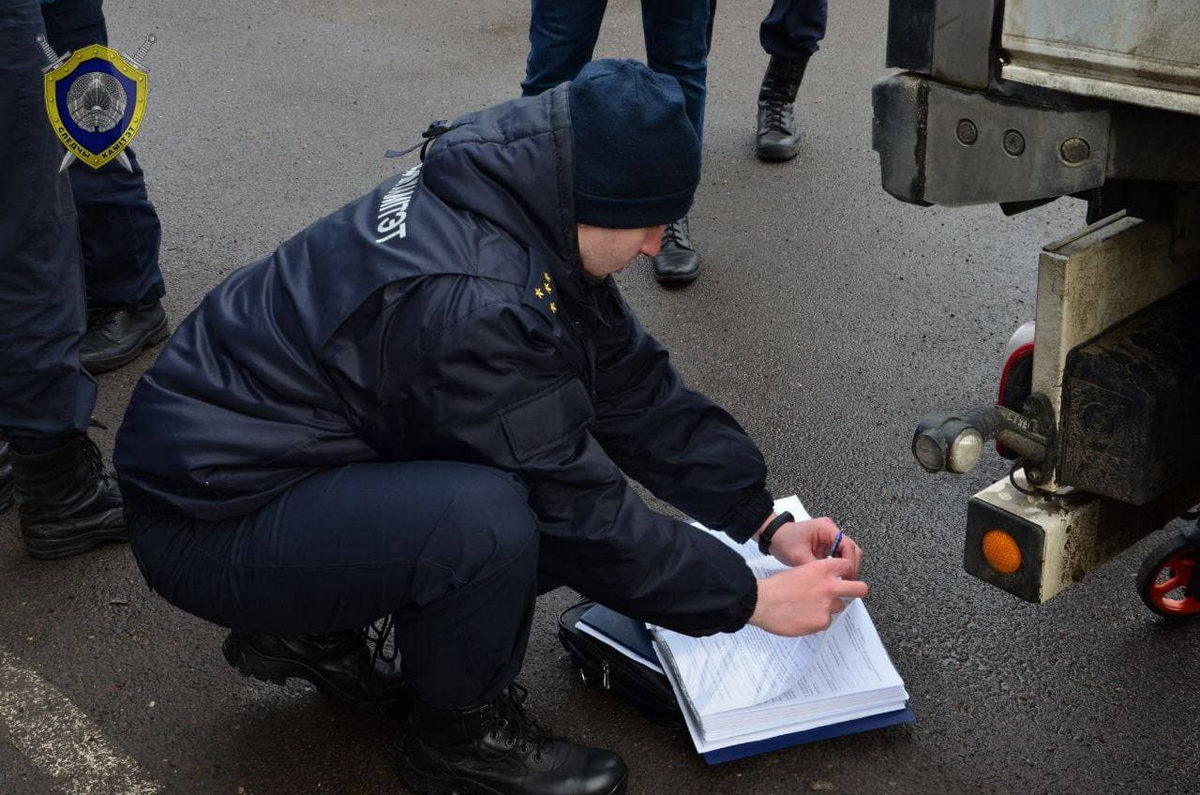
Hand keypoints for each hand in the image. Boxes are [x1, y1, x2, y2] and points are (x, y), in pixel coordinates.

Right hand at [747, 558, 868, 636]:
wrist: (761, 602)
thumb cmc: (775, 586)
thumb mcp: (799, 570)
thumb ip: (817, 576)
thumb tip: (826, 582)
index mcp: (821, 569)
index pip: (847, 566)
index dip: (846, 571)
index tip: (845, 576)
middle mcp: (829, 586)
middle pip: (860, 588)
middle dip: (857, 590)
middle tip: (852, 593)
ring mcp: (827, 605)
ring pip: (839, 607)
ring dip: (828, 608)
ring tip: (809, 607)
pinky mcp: (822, 622)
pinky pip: (826, 621)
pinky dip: (816, 620)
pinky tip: (802, 617)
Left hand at [767, 516, 863, 575]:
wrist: (773, 536)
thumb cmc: (783, 540)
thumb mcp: (798, 556)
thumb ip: (815, 568)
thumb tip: (829, 581)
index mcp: (826, 528)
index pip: (848, 545)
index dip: (850, 563)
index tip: (847, 577)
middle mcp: (831, 531)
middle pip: (851, 549)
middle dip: (850, 566)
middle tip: (846, 581)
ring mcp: (829, 537)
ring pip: (847, 553)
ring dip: (845, 567)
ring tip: (839, 580)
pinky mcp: (826, 545)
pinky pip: (838, 556)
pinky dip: (838, 566)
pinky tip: (833, 576)